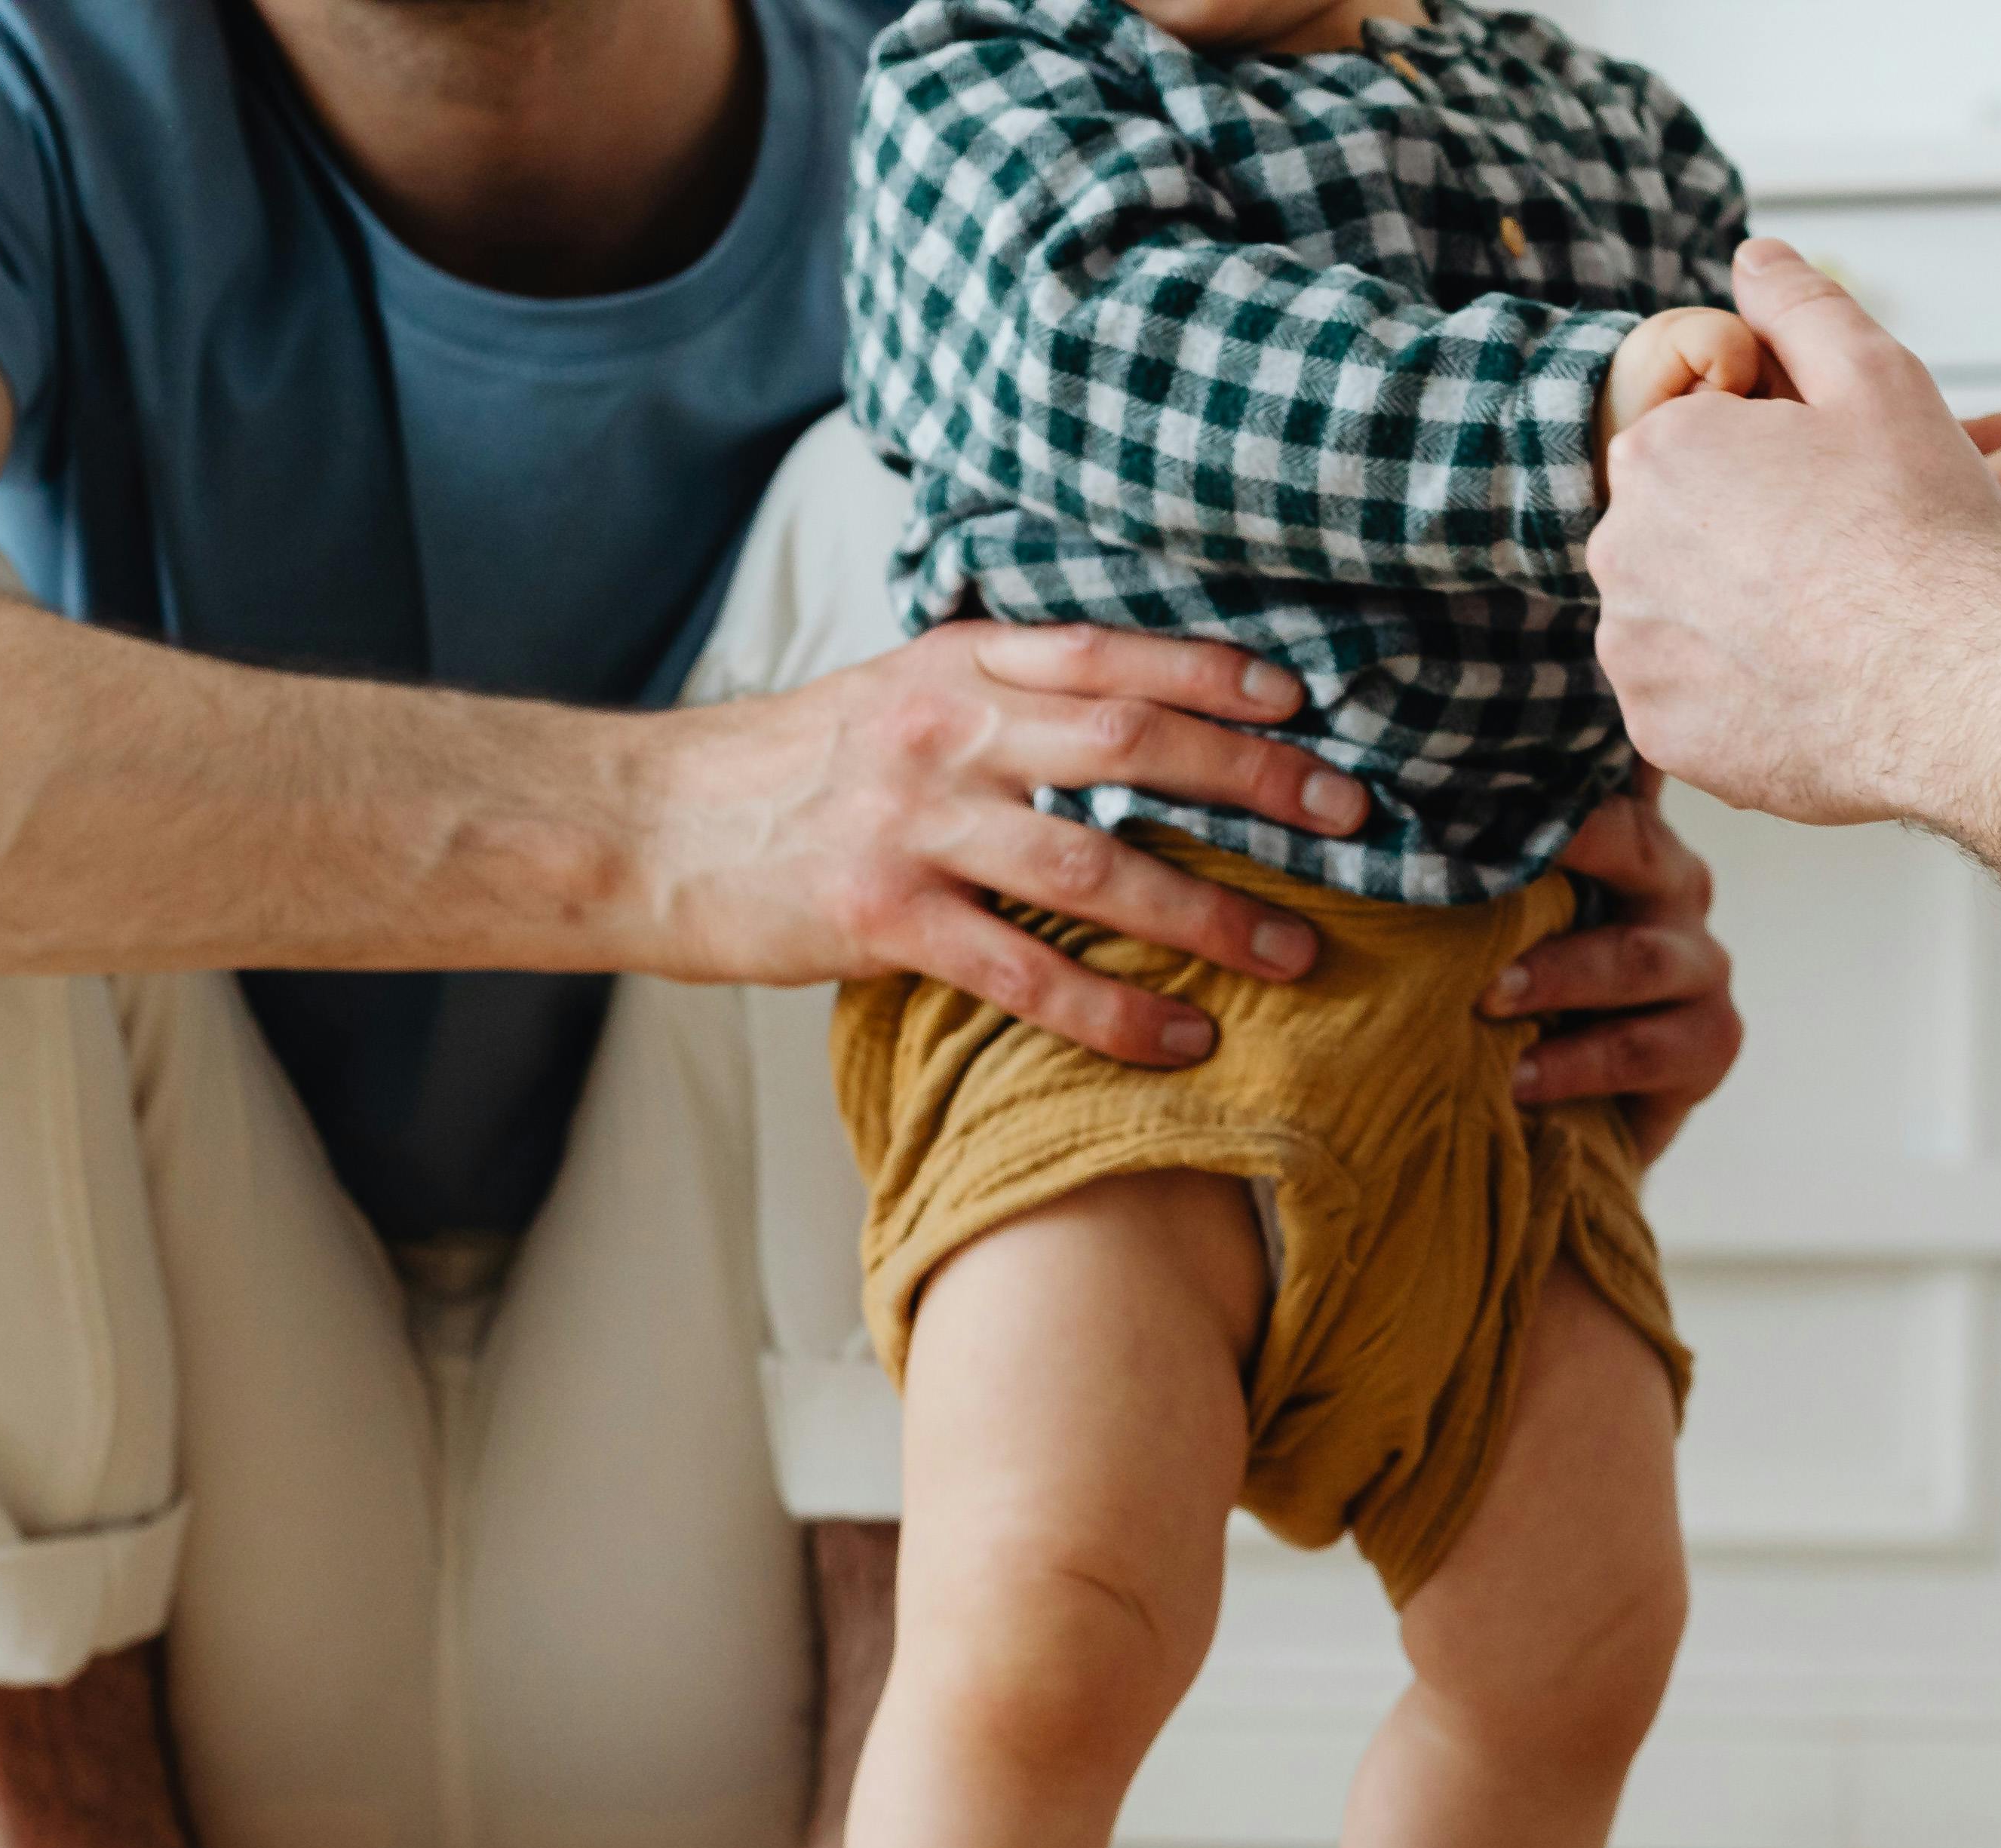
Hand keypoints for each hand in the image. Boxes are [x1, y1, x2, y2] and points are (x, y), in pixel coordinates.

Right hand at [644, 621, 1369, 1065]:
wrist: (651, 824)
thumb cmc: (787, 770)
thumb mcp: (896, 695)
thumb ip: (1000, 698)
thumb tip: (1126, 717)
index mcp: (958, 667)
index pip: (1111, 654)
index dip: (1214, 674)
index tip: (1301, 701)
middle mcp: (945, 733)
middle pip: (1130, 744)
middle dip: (1253, 780)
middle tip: (1349, 816)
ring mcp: (914, 826)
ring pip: (1095, 866)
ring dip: (1209, 911)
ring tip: (1295, 950)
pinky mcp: (883, 919)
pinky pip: (1025, 975)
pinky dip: (1115, 1012)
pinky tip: (1184, 1039)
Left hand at [1490, 781, 1739, 1160]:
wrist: (1569, 1119)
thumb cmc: (1512, 996)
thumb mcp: (1489, 920)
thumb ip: (1467, 855)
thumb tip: (1361, 776)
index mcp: (1622, 836)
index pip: (1605, 774)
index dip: (1566, 756)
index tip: (1490, 751)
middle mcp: (1671, 884)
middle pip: (1635, 845)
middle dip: (1568, 847)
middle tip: (1482, 861)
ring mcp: (1698, 962)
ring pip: (1639, 957)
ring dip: (1559, 976)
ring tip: (1485, 998)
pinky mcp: (1708, 1042)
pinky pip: (1647, 1048)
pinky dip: (1579, 1064)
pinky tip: (1520, 1078)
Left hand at [1591, 239, 2000, 914]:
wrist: (1960, 678)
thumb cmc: (1923, 531)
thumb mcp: (1875, 377)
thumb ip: (1801, 307)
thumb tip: (1754, 259)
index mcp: (1660, 454)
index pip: (1688, 447)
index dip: (1764, 465)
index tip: (1829, 494)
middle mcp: (1622, 553)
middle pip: (1677, 535)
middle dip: (1741, 542)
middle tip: (1837, 562)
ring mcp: (1637, 653)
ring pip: (1680, 621)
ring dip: (1735, 620)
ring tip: (1827, 628)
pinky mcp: (1663, 736)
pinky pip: (1691, 704)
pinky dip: (1738, 696)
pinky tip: (1809, 685)